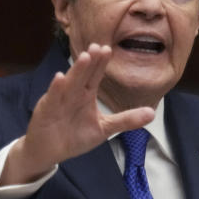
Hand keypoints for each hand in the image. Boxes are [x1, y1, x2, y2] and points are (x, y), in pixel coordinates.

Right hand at [0, 44, 154, 184]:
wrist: (49, 151)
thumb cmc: (75, 136)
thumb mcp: (105, 129)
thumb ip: (126, 120)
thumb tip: (152, 113)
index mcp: (86, 95)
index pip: (95, 75)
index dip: (101, 63)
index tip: (108, 49)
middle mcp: (73, 94)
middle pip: (83, 75)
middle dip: (90, 62)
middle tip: (98, 46)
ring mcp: (59, 100)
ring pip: (69, 83)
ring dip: (76, 71)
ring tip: (84, 57)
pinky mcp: (47, 111)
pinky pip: (52, 98)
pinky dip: (56, 89)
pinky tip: (60, 78)